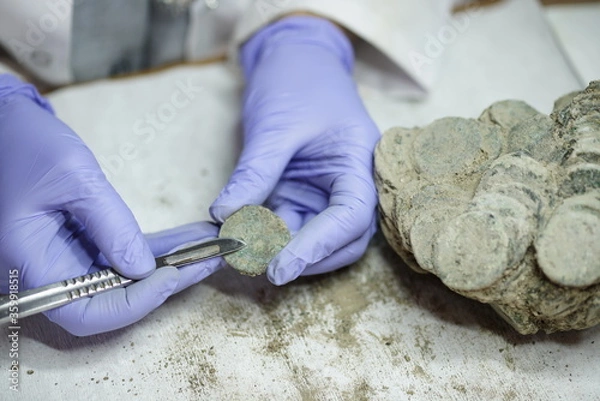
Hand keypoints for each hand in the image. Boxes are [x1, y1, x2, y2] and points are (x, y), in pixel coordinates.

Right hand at [0, 75, 220, 335]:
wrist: (4, 123)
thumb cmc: (26, 144)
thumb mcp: (76, 178)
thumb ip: (111, 226)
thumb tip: (145, 270)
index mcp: (30, 263)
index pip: (85, 313)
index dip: (133, 304)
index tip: (172, 276)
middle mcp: (44, 272)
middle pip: (110, 301)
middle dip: (163, 284)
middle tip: (210, 259)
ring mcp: (61, 260)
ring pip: (121, 281)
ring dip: (166, 266)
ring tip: (208, 247)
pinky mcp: (76, 245)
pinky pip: (117, 257)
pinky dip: (151, 249)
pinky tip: (187, 237)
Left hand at [210, 17, 379, 284]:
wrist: (293, 58)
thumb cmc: (296, 81)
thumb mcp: (274, 126)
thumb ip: (254, 173)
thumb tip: (224, 217)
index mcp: (359, 162)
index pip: (351, 216)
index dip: (319, 247)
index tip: (280, 267)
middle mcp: (348, 183)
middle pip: (343, 239)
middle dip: (306, 257)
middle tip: (262, 267)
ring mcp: (323, 191)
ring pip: (313, 236)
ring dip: (283, 249)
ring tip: (246, 253)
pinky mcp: (300, 193)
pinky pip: (287, 223)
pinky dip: (266, 234)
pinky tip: (242, 237)